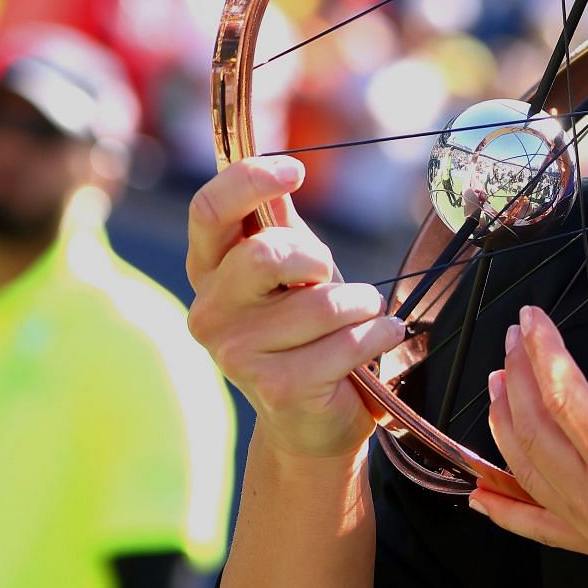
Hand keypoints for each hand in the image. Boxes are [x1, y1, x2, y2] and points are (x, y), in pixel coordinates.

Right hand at [185, 156, 407, 461]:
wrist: (310, 420)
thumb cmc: (304, 332)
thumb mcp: (290, 271)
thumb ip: (279, 224)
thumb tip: (279, 167)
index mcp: (207, 270)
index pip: (209, 211)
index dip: (249, 181)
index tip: (295, 170)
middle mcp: (209, 310)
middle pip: (267, 255)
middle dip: (318, 261)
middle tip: (328, 281)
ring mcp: (236, 353)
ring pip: (324, 302)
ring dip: (361, 304)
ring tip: (359, 319)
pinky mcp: (275, 387)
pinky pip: (349, 342)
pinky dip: (379, 335)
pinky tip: (379, 339)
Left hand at [476, 306, 587, 587]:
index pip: (565, 396)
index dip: (543, 352)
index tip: (531, 320)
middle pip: (535, 428)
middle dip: (517, 376)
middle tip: (512, 339)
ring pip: (526, 471)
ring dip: (503, 423)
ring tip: (496, 386)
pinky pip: (537, 527)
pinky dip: (504, 508)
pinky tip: (482, 496)